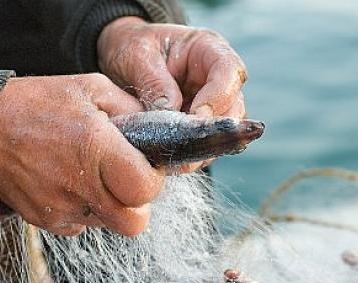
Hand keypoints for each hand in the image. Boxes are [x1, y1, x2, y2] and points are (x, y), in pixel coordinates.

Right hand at [0, 74, 164, 235]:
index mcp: (96, 148)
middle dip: (137, 205)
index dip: (153, 181)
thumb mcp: (91, 88)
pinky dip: (83, 209)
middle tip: (127, 182)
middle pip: (133, 223)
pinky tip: (70, 182)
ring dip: (110, 206)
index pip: (146, 191)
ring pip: (108, 225)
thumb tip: (160, 130)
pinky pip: (79, 226)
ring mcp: (59, 207)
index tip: (145, 168)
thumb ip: (132, 109)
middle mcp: (79, 184)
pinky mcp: (42, 219)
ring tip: (92, 175)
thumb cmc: (37, 102)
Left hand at [97, 17, 247, 170]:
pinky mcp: (202, 125)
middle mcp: (219, 78)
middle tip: (187, 148)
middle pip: (234, 107)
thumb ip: (154, 82)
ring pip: (225, 131)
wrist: (122, 57)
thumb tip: (169, 113)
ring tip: (177, 159)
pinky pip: (207, 144)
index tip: (195, 118)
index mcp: (209, 49)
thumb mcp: (137, 55)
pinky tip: (173, 161)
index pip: (229, 72)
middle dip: (213, 130)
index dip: (218, 98)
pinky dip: (192, 155)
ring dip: (203, 147)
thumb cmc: (132, 46)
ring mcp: (214, 103)